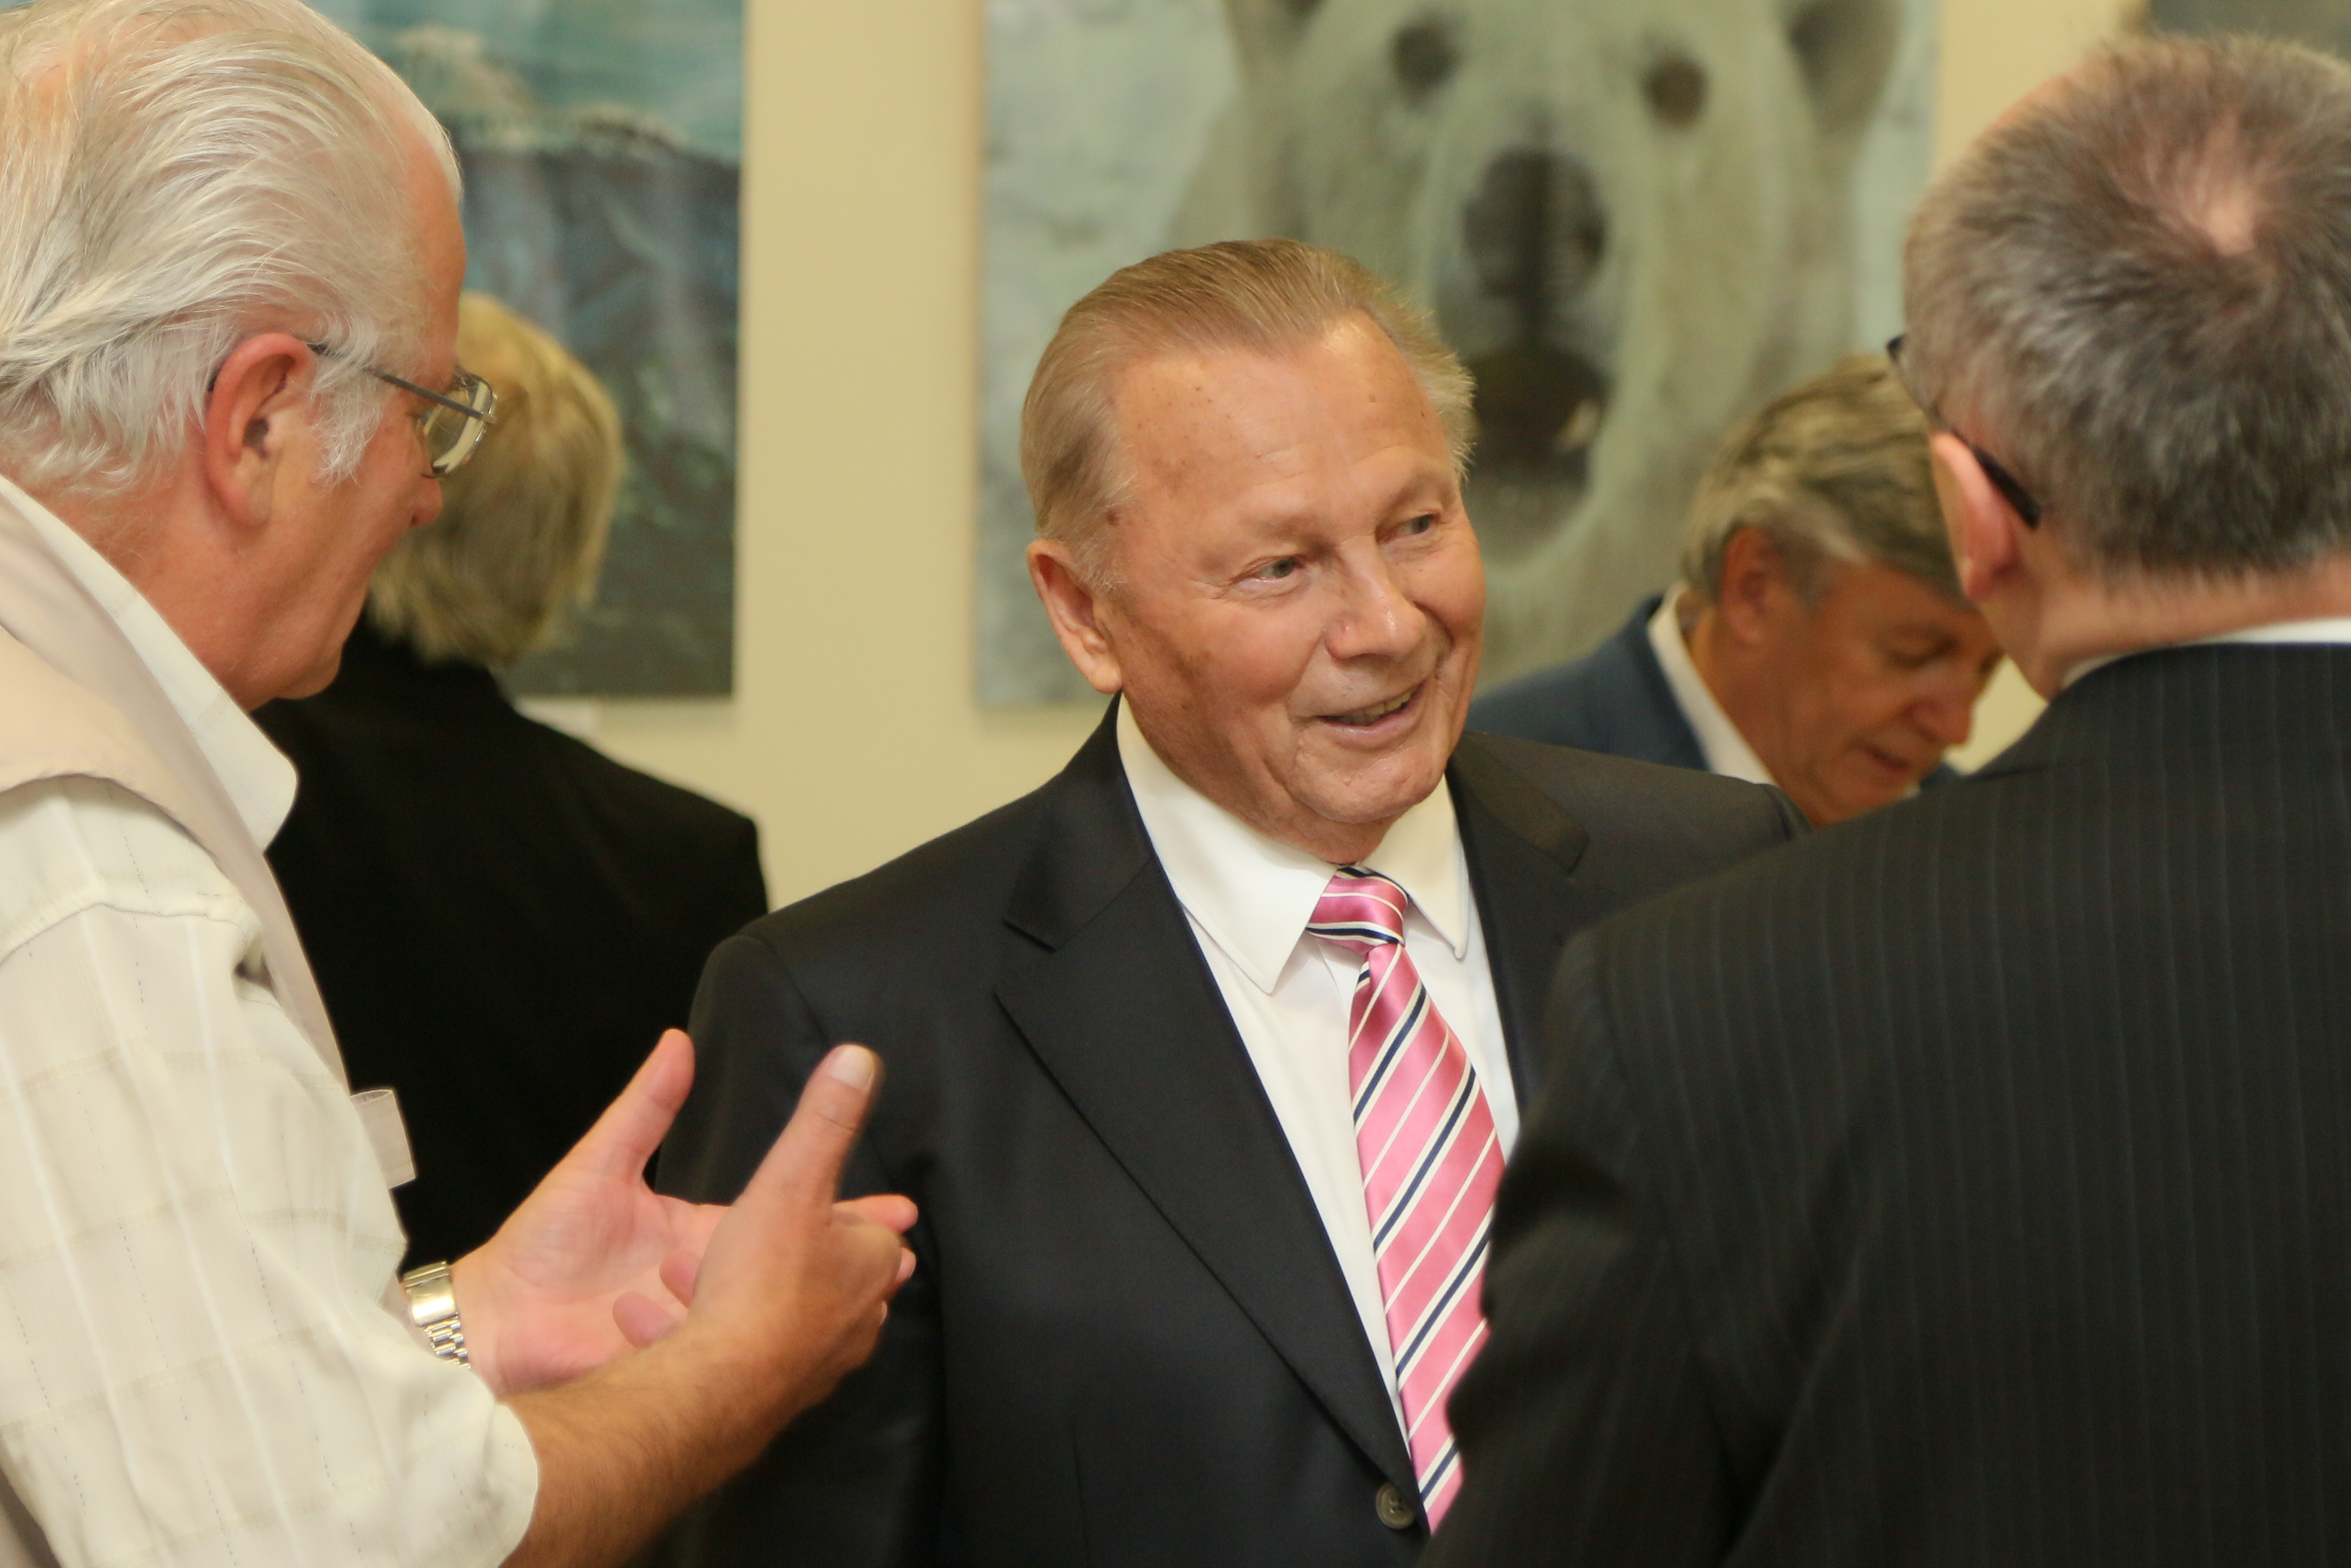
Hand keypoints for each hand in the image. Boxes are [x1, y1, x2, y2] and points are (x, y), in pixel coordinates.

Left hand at [453, 1031, 914, 1395]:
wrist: (495, 1321)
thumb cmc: (542, 1245)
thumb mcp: (600, 1164)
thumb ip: (645, 1107)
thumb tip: (678, 1041)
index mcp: (699, 1230)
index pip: (784, 1216)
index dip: (837, 1212)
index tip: (893, 1205)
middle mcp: (710, 1279)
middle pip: (794, 1273)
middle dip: (851, 1268)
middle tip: (903, 1261)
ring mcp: (700, 1325)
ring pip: (771, 1318)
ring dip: (809, 1310)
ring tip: (860, 1303)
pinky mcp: (679, 1363)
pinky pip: (723, 1355)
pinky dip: (748, 1348)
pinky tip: (776, 1344)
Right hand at [672, 1040, 919, 1429]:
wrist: (719, 1384)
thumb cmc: (763, 1280)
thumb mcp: (791, 1180)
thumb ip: (823, 1122)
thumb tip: (859, 1056)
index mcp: (870, 1269)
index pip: (874, 1234)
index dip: (849, 1214)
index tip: (838, 1205)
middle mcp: (854, 1324)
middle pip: (830, 1280)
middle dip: (792, 1256)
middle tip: (762, 1239)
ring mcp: (811, 1367)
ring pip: (777, 1319)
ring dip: (737, 1292)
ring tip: (684, 1272)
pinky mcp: (763, 1399)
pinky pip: (732, 1358)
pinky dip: (699, 1333)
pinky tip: (647, 1318)